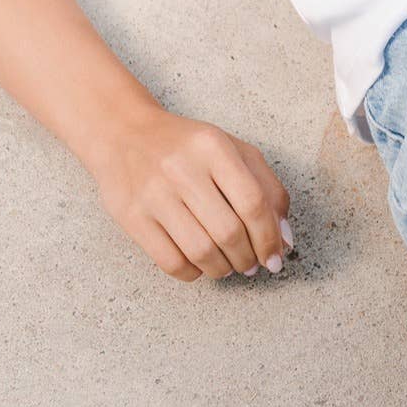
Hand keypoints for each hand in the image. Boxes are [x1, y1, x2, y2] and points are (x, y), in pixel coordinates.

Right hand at [86, 103, 293, 283]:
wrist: (123, 134)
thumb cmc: (187, 148)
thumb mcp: (232, 150)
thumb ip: (267, 187)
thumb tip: (283, 239)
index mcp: (213, 147)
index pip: (253, 202)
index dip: (269, 238)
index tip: (275, 258)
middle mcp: (182, 168)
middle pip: (228, 231)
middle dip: (247, 258)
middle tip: (250, 264)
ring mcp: (153, 193)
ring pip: (201, 252)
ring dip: (222, 269)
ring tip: (227, 266)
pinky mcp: (131, 217)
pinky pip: (170, 261)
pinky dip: (192, 273)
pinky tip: (198, 264)